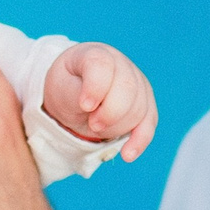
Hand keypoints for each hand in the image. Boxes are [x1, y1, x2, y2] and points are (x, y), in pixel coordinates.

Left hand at [42, 42, 158, 160]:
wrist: (76, 92)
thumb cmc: (68, 87)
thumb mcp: (60, 86)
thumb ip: (73, 92)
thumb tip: (90, 105)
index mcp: (97, 54)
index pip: (102, 65)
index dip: (95, 87)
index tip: (84, 106)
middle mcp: (122, 66)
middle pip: (127, 88)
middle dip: (109, 112)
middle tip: (92, 123)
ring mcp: (138, 85)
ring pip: (138, 109)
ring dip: (116, 126)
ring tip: (96, 126)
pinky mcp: (145, 106)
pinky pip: (149, 124)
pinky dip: (139, 141)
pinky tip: (127, 155)